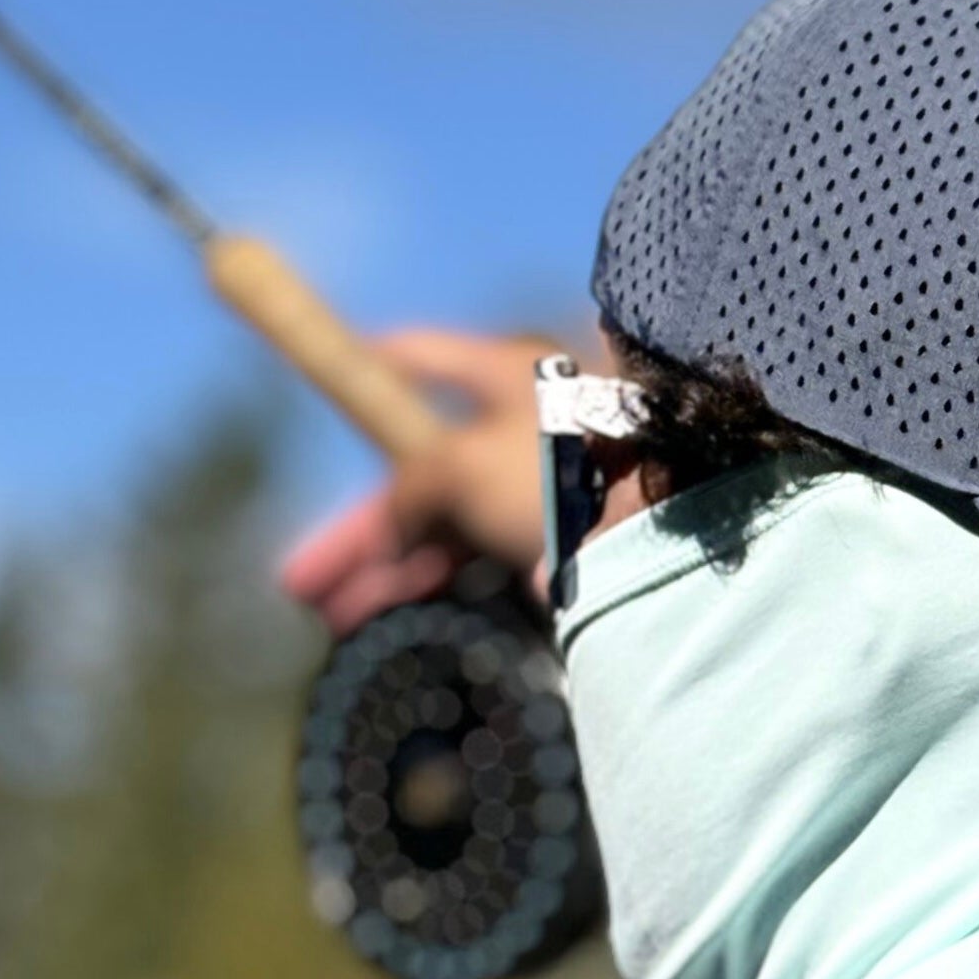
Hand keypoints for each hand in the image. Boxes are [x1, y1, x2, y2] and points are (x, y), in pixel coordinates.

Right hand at [280, 328, 558, 635]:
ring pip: (452, 526)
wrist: (679, 515)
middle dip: (356, 529)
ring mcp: (547, 485)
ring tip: (333, 616)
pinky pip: (491, 558)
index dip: (361, 370)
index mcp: (501, 377)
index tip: (320, 382)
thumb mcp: (459, 464)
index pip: (416, 360)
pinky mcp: (571, 539)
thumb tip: (393, 528)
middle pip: (420, 473)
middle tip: (299, 577)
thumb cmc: (567, 465)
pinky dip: (444, 585)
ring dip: (389, 571)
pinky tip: (406, 617)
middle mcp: (522, 426)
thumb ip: (406, 489)